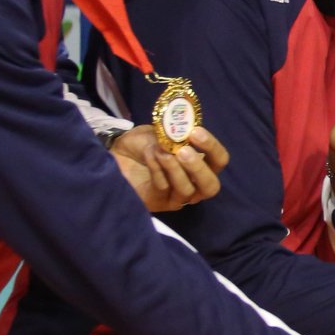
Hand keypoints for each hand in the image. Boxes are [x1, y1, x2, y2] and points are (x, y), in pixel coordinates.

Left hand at [109, 124, 228, 210]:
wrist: (114, 153)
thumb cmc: (142, 143)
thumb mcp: (159, 131)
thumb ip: (173, 133)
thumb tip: (182, 133)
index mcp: (200, 163)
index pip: (219, 160)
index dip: (212, 147)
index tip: (195, 132)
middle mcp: (193, 183)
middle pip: (211, 186)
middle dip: (198, 167)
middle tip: (182, 151)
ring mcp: (176, 196)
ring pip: (187, 190)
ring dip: (174, 168)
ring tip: (161, 152)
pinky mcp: (158, 203)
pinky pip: (164, 189)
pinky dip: (158, 171)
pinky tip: (150, 156)